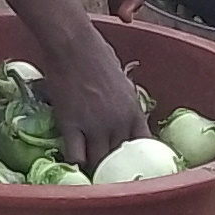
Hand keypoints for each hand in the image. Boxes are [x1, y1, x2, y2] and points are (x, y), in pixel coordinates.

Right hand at [35, 11, 151, 164]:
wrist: (73, 46)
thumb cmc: (97, 54)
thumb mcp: (122, 81)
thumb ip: (124, 103)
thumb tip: (121, 112)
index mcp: (133, 111)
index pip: (143, 145)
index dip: (134, 155)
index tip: (128, 160)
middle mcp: (118, 123)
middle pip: (119, 157)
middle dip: (112, 163)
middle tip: (104, 166)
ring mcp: (94, 127)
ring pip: (98, 161)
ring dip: (93, 165)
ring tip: (87, 167)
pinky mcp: (71, 126)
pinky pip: (75, 156)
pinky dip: (74, 161)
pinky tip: (71, 159)